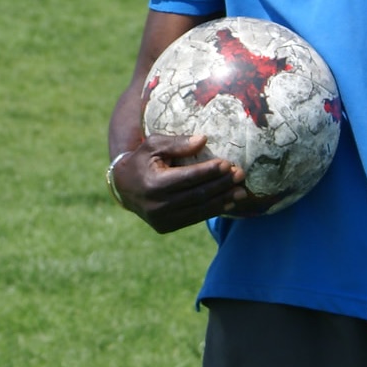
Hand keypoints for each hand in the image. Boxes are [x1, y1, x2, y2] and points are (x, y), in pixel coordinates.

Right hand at [112, 134, 246, 232]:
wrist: (124, 186)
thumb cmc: (142, 159)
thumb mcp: (154, 145)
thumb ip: (178, 143)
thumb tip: (203, 140)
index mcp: (154, 184)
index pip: (188, 178)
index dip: (209, 171)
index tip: (228, 163)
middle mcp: (158, 205)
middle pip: (197, 195)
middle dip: (221, 185)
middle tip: (240, 175)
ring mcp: (162, 219)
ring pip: (199, 210)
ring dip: (222, 200)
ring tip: (241, 192)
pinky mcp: (166, 226)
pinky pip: (194, 218)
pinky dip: (213, 210)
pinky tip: (228, 202)